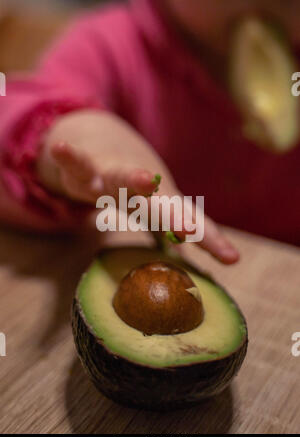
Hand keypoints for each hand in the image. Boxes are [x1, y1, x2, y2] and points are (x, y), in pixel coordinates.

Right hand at [37, 110, 238, 263]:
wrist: (107, 143)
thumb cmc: (136, 187)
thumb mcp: (154, 211)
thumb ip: (171, 231)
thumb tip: (188, 258)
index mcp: (163, 202)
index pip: (192, 223)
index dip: (211, 240)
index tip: (232, 259)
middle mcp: (144, 189)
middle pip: (163, 205)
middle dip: (177, 217)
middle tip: (190, 230)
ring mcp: (115, 176)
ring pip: (124, 178)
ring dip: (134, 179)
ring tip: (145, 180)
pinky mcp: (87, 168)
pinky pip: (78, 164)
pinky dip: (71, 157)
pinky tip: (61, 150)